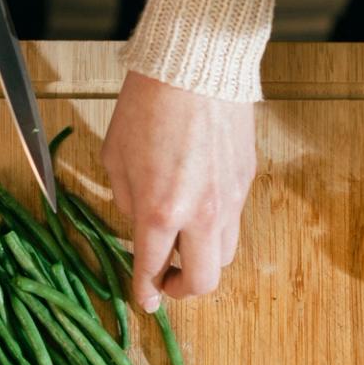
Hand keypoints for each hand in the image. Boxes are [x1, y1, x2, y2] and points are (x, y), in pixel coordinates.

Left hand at [103, 72, 257, 311]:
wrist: (196, 63)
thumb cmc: (148, 104)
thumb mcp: (116, 158)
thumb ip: (127, 202)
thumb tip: (140, 225)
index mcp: (159, 212)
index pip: (152, 271)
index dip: (145, 293)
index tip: (145, 301)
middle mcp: (201, 214)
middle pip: (204, 282)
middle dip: (181, 290)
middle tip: (166, 279)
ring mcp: (230, 199)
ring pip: (225, 256)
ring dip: (202, 261)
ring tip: (183, 245)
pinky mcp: (247, 180)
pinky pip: (234, 220)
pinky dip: (216, 227)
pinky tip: (199, 207)